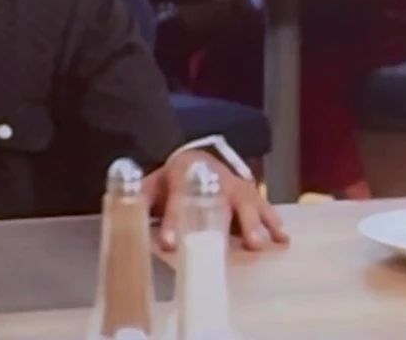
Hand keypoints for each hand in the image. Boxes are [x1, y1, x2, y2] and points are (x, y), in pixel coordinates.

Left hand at [147, 150, 288, 251]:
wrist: (196, 161)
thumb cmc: (173, 181)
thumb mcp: (153, 186)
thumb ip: (139, 200)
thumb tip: (123, 215)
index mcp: (186, 174)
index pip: (179, 198)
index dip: (173, 221)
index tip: (169, 243)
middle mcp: (216, 179)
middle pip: (224, 201)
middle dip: (230, 223)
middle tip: (239, 244)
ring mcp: (236, 187)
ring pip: (248, 204)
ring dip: (256, 224)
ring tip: (259, 244)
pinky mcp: (250, 195)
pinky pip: (264, 208)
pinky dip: (274, 223)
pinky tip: (282, 239)